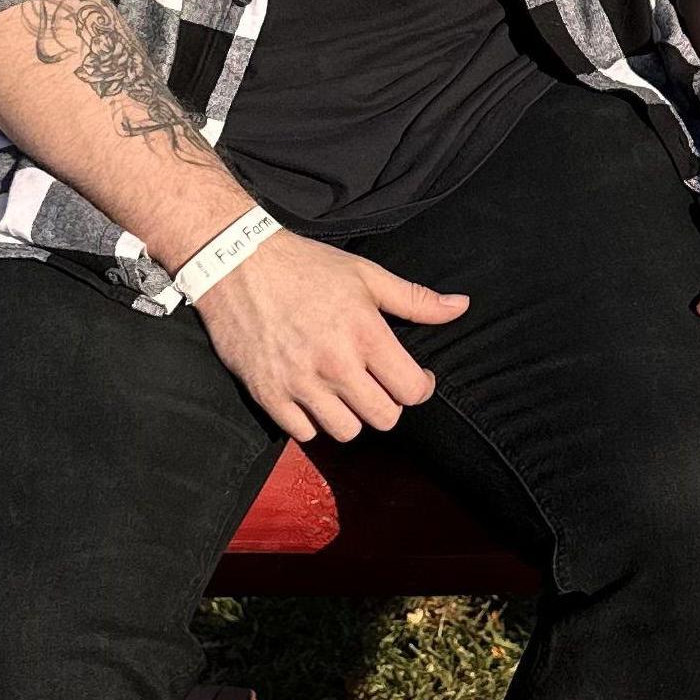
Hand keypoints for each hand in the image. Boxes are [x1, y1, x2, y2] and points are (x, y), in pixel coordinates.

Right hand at [192, 231, 469, 443]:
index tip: (414, 377)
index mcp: (365, 334)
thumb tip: (462, 306)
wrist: (237, 264)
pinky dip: (312, 421)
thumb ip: (416, 299)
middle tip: (377, 384)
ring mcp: (300, 384)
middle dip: (388, 404)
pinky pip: (304, 434)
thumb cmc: (307, 266)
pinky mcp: (268, 396)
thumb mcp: (366, 275)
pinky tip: (312, 395)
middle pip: (384, 419)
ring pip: (346, 432)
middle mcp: (336, 365)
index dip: (420, 387)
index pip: (412, 391)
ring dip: (351, 416)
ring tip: (344, 390)